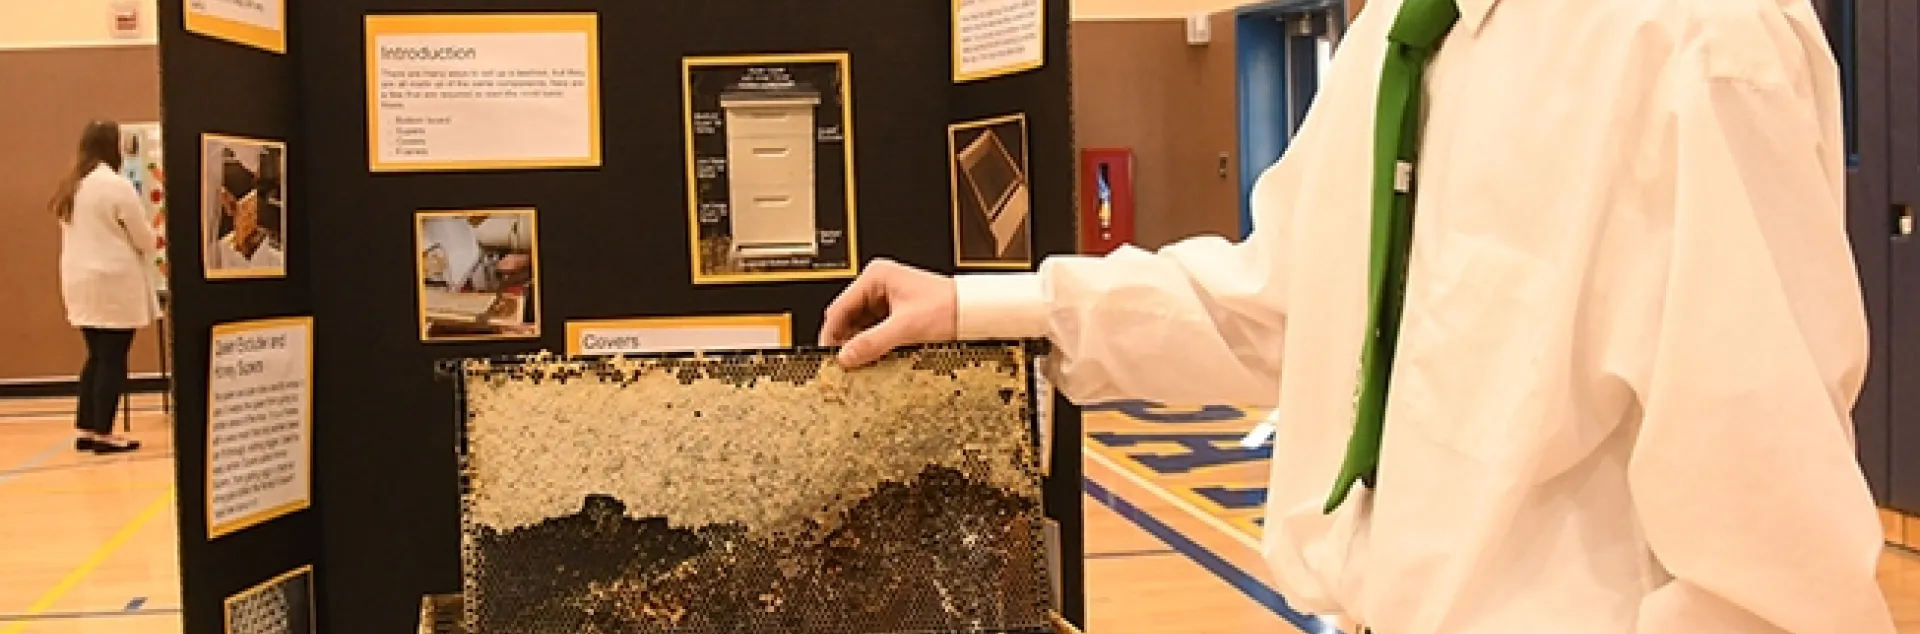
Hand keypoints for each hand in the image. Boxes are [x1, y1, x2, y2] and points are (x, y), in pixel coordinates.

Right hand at [820, 258, 957, 366]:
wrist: (975, 312)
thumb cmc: (949, 306)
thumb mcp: (906, 327)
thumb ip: (873, 342)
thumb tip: (846, 356)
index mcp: (876, 277)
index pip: (839, 307)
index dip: (831, 333)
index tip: (827, 354)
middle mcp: (879, 285)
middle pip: (848, 318)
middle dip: (846, 341)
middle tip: (844, 364)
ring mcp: (887, 299)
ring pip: (861, 326)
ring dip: (860, 344)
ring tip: (860, 363)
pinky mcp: (896, 313)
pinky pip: (875, 330)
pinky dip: (873, 344)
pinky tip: (874, 357)